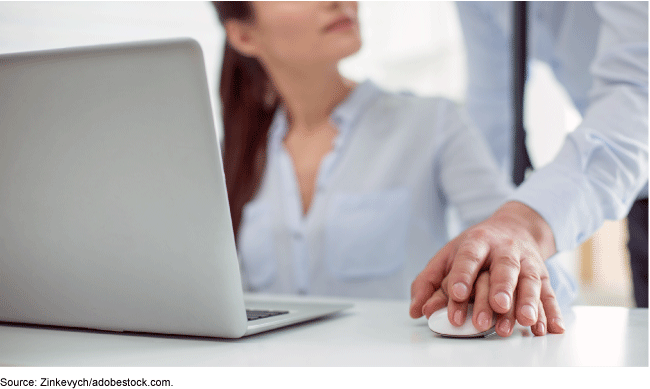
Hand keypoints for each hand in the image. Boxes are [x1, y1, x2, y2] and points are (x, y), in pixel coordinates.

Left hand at [410, 201, 565, 335]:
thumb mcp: (448, 256)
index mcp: (477, 243)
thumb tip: (416, 310)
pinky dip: (551, 313)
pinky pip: (549, 294)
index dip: (463, 275)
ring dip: (528, 302)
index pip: (469, 257)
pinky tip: (551, 329)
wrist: (514, 228)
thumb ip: (429, 281)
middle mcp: (505, 250)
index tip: (458, 294)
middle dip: (500, 287)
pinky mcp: (543, 276)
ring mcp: (526, 262)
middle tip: (497, 306)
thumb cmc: (475, 248)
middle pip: (504, 268)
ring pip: (529, 281)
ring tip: (524, 321)